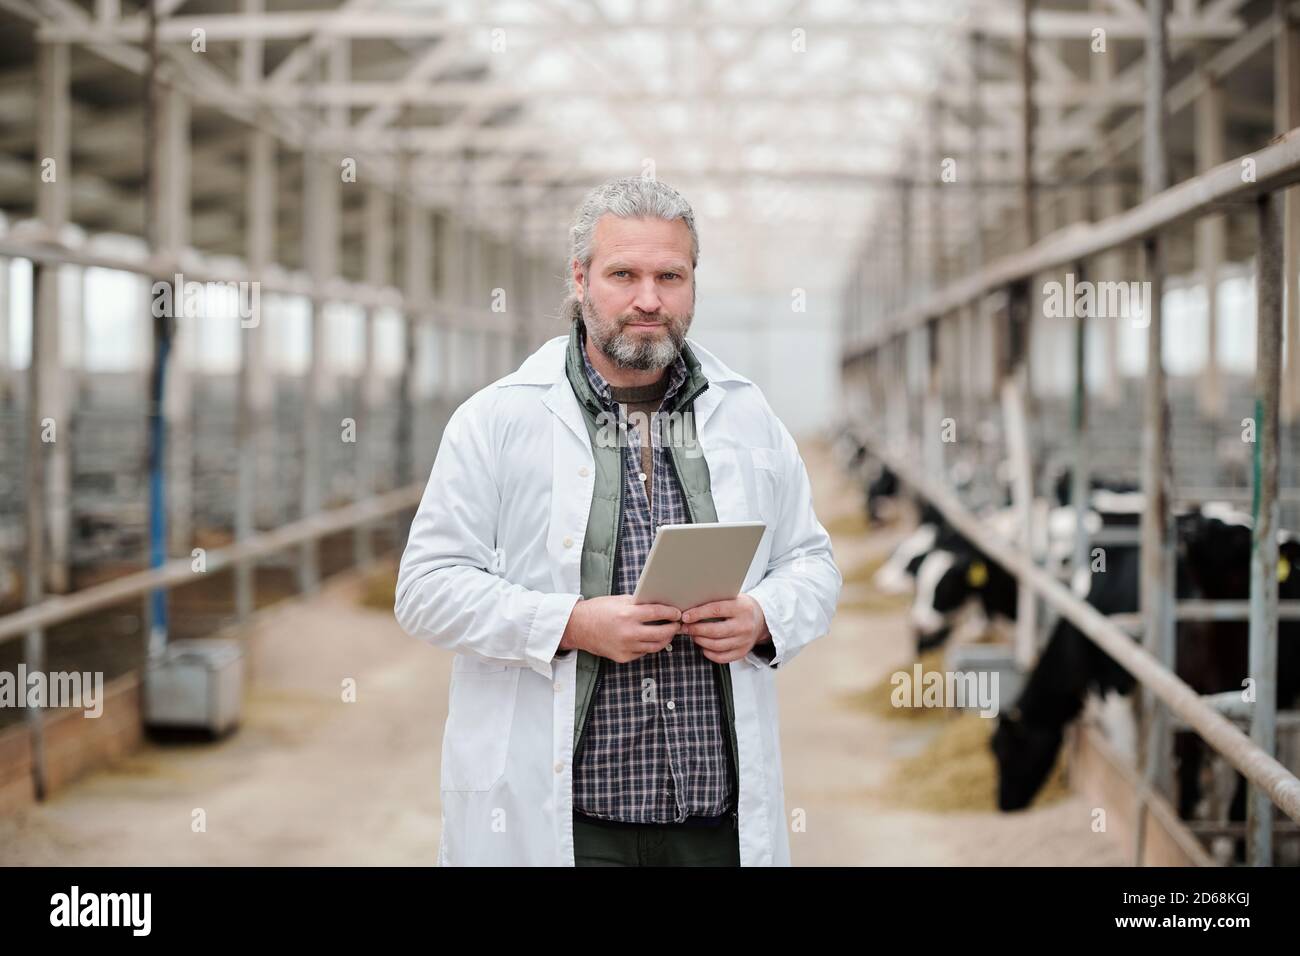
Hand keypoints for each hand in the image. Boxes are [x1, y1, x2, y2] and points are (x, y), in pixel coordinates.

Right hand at [559, 595, 680, 663]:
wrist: (578, 627)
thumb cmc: (598, 610)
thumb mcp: (619, 601)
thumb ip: (639, 604)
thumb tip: (660, 604)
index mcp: (628, 614)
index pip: (658, 613)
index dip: (671, 613)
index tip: (677, 613)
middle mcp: (628, 632)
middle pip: (661, 633)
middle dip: (673, 629)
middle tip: (676, 624)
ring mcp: (626, 647)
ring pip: (655, 646)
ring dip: (664, 639)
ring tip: (667, 633)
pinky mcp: (623, 657)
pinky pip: (642, 652)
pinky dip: (648, 646)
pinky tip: (648, 639)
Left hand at [679, 595, 769, 663]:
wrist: (761, 619)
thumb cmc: (741, 607)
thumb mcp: (733, 598)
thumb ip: (716, 601)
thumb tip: (690, 606)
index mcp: (742, 608)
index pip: (716, 610)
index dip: (698, 614)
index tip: (685, 617)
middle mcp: (744, 625)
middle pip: (715, 631)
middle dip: (696, 630)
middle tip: (685, 627)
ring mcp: (744, 641)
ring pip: (716, 646)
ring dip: (700, 641)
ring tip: (693, 635)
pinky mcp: (743, 652)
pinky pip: (722, 657)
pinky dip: (709, 653)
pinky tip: (703, 646)